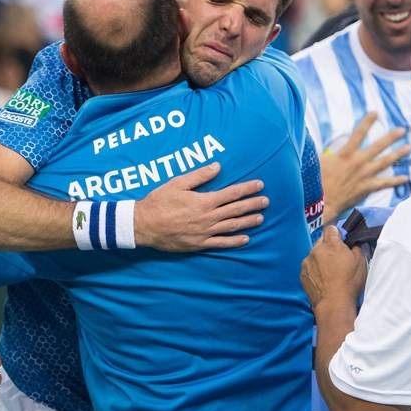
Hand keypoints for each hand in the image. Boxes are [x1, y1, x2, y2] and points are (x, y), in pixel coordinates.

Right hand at [135, 162, 267, 250]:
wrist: (144, 225)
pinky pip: (221, 243)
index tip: (260, 185)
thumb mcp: (178, 183)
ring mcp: (205, 232)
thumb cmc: (159, 201)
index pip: (232, 193)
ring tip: (260, 218)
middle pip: (236, 210)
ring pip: (232, 226)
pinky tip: (245, 239)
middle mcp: (208, 217)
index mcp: (204, 201)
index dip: (247, 189)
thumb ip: (199, 176)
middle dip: (252, 204)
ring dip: (248, 222)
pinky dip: (235, 241)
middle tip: (266, 201)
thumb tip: (217, 166)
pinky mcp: (199, 244)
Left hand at [301, 226, 367, 308]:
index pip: (331, 229)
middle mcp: (316, 250)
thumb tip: (353, 243)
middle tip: (337, 259)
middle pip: (321, 242)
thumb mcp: (361, 261)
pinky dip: (314, 270)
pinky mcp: (302, 274)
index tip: (341, 241)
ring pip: (314, 254)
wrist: (334, 303)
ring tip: (329, 272)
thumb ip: (356, 247)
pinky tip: (322, 279)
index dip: (336, 234)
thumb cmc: (349, 281)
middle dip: (328, 247)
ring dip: (320, 259)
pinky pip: (308, 267)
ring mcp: (307, 262)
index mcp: (331, 244)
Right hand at [321, 114, 410, 221]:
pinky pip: (384, 183)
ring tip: (408, 148)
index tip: (375, 112)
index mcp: (345, 154)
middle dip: (391, 137)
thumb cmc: (316, 182)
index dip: (367, 122)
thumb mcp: (316, 162)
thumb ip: (321, 150)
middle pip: (378, 146)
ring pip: (385, 162)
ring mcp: (365, 175)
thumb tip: (309, 137)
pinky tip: (405, 178)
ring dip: (398, 154)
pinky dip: (395, 181)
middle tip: (402, 130)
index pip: (358, 133)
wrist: (323, 203)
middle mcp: (358, 162)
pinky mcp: (367, 188)